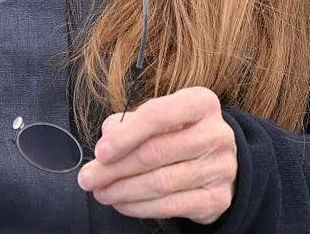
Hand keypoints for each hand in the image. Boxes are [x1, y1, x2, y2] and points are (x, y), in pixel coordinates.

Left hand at [77, 86, 236, 224]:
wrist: (217, 160)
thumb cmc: (178, 131)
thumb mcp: (158, 115)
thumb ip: (130, 122)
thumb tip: (107, 142)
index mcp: (201, 102)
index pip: (158, 115)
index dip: (125, 136)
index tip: (100, 152)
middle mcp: (216, 133)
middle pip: (156, 153)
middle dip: (115, 168)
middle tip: (88, 178)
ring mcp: (220, 167)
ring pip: (161, 182)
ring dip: (123, 191)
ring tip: (101, 192)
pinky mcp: (218, 198)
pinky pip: (171, 206)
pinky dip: (140, 207)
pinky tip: (122, 203)